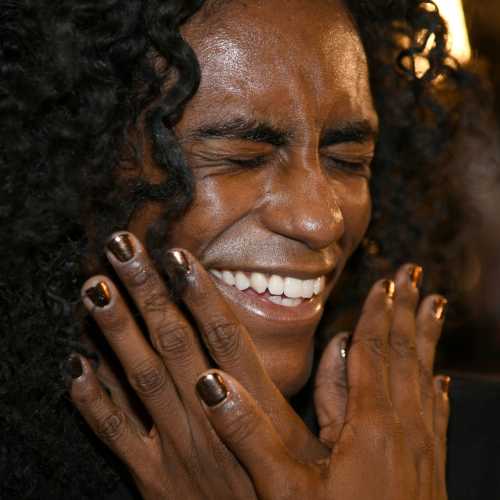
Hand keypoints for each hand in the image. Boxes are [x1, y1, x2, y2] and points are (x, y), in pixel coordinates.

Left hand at [67, 232, 328, 498]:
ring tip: (93, 286)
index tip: (179, 257)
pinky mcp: (152, 478)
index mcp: (252, 408)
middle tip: (122, 247)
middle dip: (147, 291)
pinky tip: (74, 366)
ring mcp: (175, 448)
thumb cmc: (297, 498)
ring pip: (139, 379)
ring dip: (114, 330)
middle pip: (174, 343)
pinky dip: (93, 401)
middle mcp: (208, 419)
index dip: (201, 295)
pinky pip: (116, 435)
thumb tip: (345, 342)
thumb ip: (336, 393)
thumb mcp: (324, 450)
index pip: (224, 338)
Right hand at [196, 265, 449, 499]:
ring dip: (425, 340)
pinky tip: (439, 381)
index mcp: (371, 426)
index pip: (374, 353)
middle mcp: (403, 428)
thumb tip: (212, 383)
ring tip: (435, 308)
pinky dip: (434, 386)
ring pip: (424, 377)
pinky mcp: (429, 469)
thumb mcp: (282, 489)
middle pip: (405, 355)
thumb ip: (249, 433)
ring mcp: (422, 449)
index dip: (378, 314)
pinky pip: (434, 412)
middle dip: (408, 312)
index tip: (386, 280)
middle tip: (416, 276)